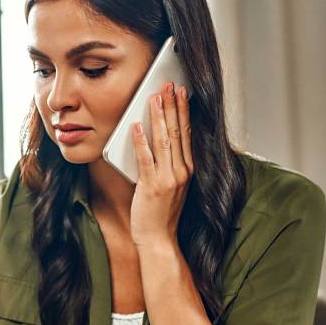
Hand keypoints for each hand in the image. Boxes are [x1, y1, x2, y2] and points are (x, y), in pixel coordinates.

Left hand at [130, 81, 193, 247]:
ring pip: (164, 140)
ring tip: (154, 96)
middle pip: (177, 131)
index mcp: (188, 170)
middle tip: (169, 84)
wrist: (158, 240)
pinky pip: (146, 158)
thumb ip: (168, 164)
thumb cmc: (161, 213)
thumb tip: (155, 139)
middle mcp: (182, 171)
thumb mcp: (171, 185)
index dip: (183, 111)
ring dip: (159, 115)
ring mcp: (168, 178)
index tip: (181, 92)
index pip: (187, 133)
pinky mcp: (152, 186)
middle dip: (173, 105)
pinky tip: (137, 125)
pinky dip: (141, 140)